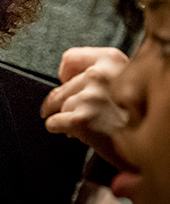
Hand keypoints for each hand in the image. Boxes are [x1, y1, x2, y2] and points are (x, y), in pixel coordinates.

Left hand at [41, 46, 129, 167]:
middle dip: (63, 102)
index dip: (66, 73)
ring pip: (59, 106)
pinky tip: (80, 132)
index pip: (70, 58)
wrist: (151, 145)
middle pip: (61, 87)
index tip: (68, 82)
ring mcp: (90, 97)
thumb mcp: (125, 80)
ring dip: (66, 117)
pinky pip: (53, 122)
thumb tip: (65, 77)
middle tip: (78, 112)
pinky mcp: (81, 119)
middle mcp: (99, 74)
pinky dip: (60, 129)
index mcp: (111, 59)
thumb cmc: (137, 114)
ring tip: (89, 124)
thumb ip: (101, 73)